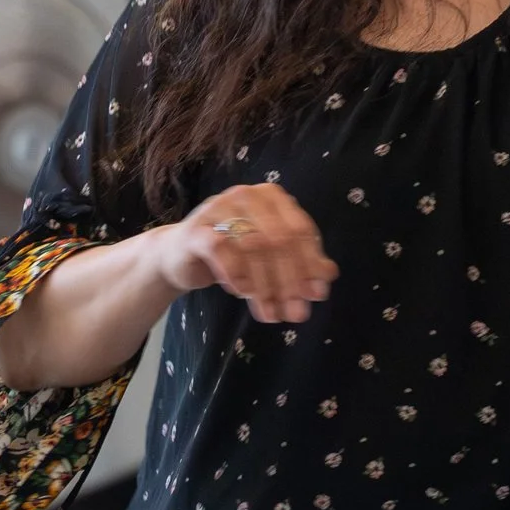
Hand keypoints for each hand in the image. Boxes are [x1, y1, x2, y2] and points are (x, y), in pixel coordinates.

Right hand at [153, 182, 334, 323]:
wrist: (181, 256)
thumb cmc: (233, 254)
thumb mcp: (270, 259)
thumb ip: (300, 263)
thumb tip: (329, 276)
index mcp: (272, 198)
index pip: (300, 230)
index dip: (311, 264)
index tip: (316, 296)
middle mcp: (247, 196)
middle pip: (279, 240)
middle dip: (289, 281)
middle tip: (294, 313)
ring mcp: (219, 208)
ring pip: (252, 247)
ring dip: (265, 286)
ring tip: (271, 314)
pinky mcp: (196, 228)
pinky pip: (220, 249)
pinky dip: (235, 273)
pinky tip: (242, 293)